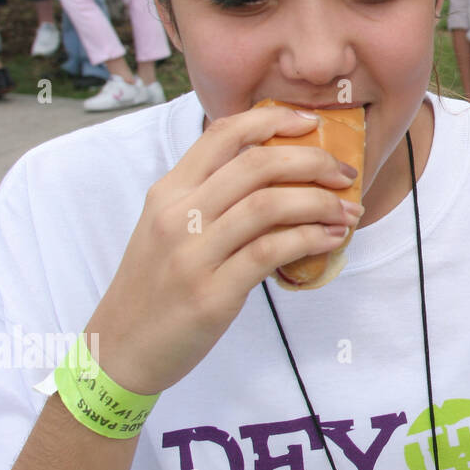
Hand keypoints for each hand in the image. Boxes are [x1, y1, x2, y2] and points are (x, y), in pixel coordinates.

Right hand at [81, 105, 363, 395]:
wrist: (121, 349)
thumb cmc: (156, 286)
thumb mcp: (169, 228)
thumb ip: (210, 197)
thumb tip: (277, 171)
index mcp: (168, 191)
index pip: (222, 133)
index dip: (273, 119)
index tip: (312, 122)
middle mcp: (177, 215)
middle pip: (256, 164)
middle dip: (313, 160)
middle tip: (345, 174)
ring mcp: (192, 254)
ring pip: (269, 205)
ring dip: (321, 202)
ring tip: (349, 210)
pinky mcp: (211, 293)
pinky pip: (271, 252)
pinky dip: (311, 239)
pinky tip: (332, 239)